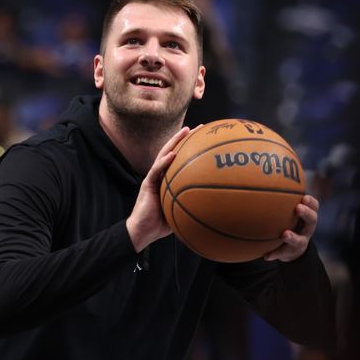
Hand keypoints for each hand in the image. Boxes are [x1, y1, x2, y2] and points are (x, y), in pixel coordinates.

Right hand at [126, 125, 197, 251]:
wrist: (143, 231)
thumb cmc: (161, 224)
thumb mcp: (182, 211)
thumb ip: (194, 205)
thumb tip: (216, 208)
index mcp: (169, 179)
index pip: (181, 158)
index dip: (192, 147)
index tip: (206, 138)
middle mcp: (161, 174)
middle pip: (174, 150)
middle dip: (186, 138)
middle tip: (200, 127)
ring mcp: (153, 178)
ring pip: (164, 155)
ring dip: (174, 142)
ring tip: (186, 131)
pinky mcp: (147, 184)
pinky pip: (156, 171)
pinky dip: (163, 162)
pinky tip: (172, 154)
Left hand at [263, 195, 318, 261]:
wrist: (291, 248)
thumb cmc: (287, 222)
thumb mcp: (287, 211)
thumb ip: (279, 199)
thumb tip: (260, 178)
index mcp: (306, 217)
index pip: (314, 207)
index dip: (311, 202)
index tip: (304, 197)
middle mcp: (306, 229)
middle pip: (312, 221)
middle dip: (307, 214)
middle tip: (298, 208)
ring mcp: (300, 241)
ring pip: (300, 240)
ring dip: (293, 237)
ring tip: (285, 234)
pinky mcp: (290, 253)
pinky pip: (282, 254)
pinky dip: (274, 254)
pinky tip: (265, 256)